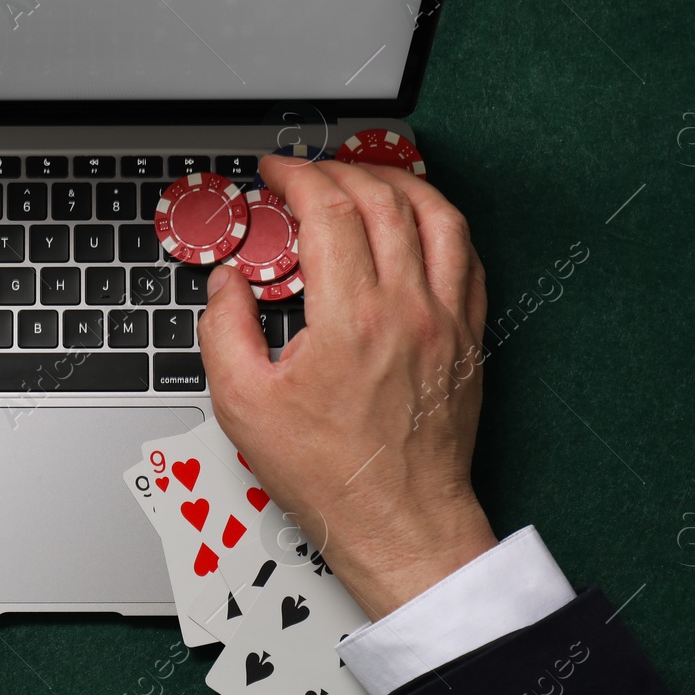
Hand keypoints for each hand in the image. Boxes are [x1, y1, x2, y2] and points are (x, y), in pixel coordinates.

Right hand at [198, 157, 495, 620]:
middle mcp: (408, 310)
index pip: (329, 210)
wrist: (399, 523)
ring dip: (397, 183)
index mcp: (351, 319)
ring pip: (439, 215)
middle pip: (382, 200)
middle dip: (337, 171)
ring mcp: (448, 321)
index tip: (276, 174)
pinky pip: (468, 256)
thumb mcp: (242, 406)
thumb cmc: (330, 476)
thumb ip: (223, 330)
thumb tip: (227, 283)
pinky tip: (415, 224)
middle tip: (306, 176)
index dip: (297, 177)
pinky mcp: (470, 338)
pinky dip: (440, 223)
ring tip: (364, 179)